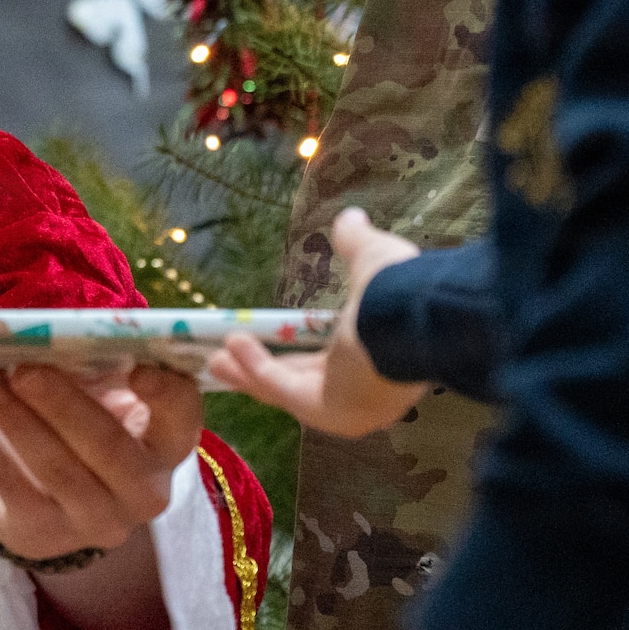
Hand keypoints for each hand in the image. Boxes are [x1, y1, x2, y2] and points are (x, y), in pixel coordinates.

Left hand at [0, 362, 201, 561]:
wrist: (51, 507)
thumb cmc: (84, 429)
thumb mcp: (102, 398)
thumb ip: (93, 364)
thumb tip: (45, 326)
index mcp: (168, 444)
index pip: (182, 416)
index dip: (165, 393)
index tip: (135, 365)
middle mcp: (144, 490)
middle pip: (108, 446)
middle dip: (63, 404)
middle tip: (25, 367)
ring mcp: (97, 519)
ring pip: (55, 467)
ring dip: (14, 417)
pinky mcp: (45, 532)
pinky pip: (8, 482)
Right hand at [207, 207, 426, 436]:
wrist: (412, 319)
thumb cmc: (398, 290)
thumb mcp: (372, 257)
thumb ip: (355, 243)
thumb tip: (351, 218)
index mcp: (379, 357)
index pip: (331, 361)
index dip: (293, 351)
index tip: (266, 339)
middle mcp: (366, 389)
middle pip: (302, 381)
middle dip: (261, 369)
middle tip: (228, 353)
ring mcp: (349, 406)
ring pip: (289, 389)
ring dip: (250, 372)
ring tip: (215, 357)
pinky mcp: (330, 411)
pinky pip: (286, 390)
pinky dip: (257, 369)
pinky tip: (232, 344)